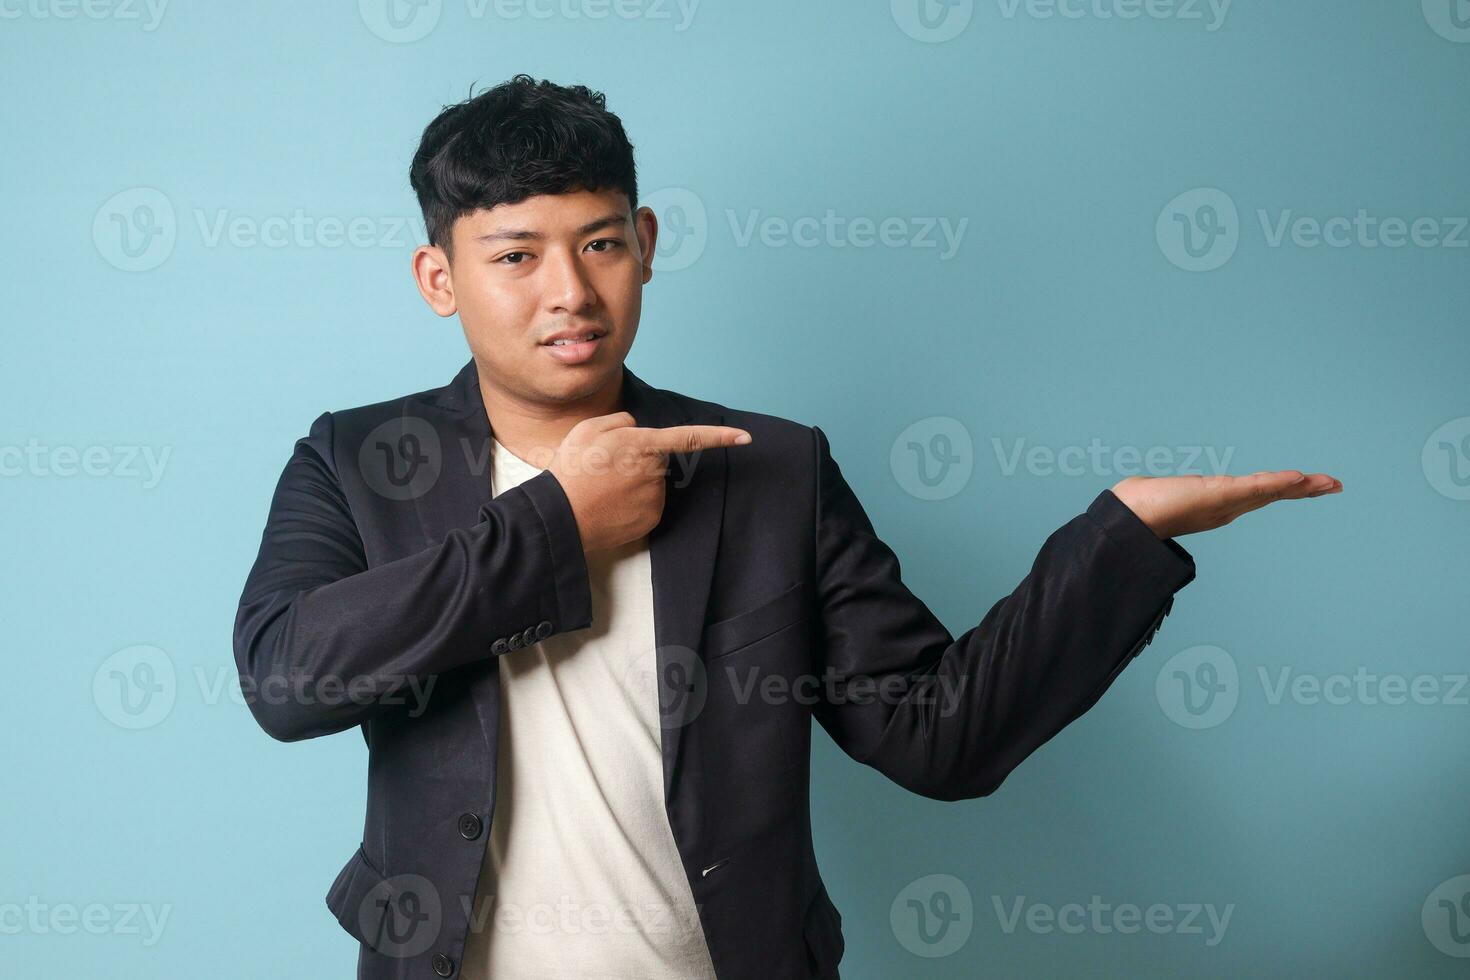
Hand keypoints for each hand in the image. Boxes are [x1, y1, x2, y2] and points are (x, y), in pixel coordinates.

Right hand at [550, 413, 752, 551]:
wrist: (562, 517)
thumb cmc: (571, 471)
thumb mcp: (586, 430)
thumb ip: (619, 421)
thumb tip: (636, 428)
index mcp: (642, 444)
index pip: (690, 437)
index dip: (720, 436)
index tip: (746, 437)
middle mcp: (655, 471)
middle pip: (657, 459)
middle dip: (638, 460)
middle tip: (603, 468)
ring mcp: (656, 497)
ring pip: (652, 482)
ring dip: (633, 482)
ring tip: (602, 488)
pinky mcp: (652, 518)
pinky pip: (648, 504)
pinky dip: (633, 503)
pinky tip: (611, 505)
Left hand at [1110, 470, 1342, 538]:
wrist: (1131, 518)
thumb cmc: (1145, 508)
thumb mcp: (1171, 498)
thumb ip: (1179, 495)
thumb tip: (1175, 491)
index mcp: (1222, 506)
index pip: (1261, 495)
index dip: (1286, 490)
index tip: (1308, 483)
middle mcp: (1228, 507)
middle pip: (1274, 494)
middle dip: (1305, 490)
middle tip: (1335, 485)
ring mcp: (1227, 503)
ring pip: (1271, 491)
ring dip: (1300, 486)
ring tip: (1327, 482)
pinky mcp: (1220, 496)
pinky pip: (1255, 487)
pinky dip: (1277, 483)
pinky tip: (1297, 478)